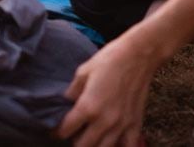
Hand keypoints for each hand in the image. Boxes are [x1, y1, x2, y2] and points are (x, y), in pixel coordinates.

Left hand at [55, 32, 162, 146]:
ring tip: (89, 138)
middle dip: (74, 142)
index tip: (55, 130)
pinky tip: (112, 143)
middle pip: (83, 146)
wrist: (138, 55)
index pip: (65, 130)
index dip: (57, 132)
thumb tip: (64, 104)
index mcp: (88, 107)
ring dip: (93, 146)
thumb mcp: (83, 72)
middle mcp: (104, 121)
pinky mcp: (136, 125)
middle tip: (72, 134)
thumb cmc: (109, 60)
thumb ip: (72, 92)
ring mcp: (121, 125)